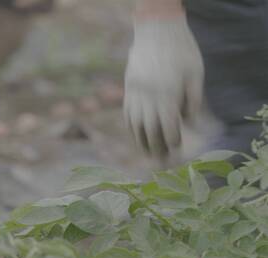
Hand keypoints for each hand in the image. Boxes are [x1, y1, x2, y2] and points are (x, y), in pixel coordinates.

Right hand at [123, 16, 203, 155]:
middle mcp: (147, 96)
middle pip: (149, 129)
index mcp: (166, 93)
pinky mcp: (129, 88)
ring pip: (135, 124)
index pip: (166, 126)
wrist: (155, 30)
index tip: (177, 150)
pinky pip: (128, 113)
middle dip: (155, 147)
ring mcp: (135, 93)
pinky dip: (132, 127)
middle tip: (161, 161)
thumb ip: (192, 100)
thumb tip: (190, 123)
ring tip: (146, 154)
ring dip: (140, 141)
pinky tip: (136, 135)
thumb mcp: (194, 73)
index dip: (172, 140)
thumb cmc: (181, 50)